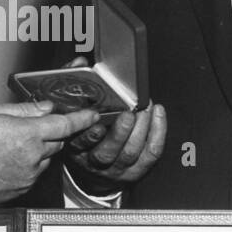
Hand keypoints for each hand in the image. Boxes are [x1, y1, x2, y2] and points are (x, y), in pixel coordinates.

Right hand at [0, 101, 100, 207]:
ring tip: (11, 146)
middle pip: (57, 141)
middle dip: (51, 132)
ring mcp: (29, 175)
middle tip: (32, 127)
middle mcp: (33, 156)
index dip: (82, 119)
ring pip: (46, 158)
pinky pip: (34, 173)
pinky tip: (7, 160)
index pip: (65, 125)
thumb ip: (23, 109)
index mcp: (27, 134)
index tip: (91, 115)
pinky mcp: (23, 188)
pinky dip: (28, 165)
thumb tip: (44, 107)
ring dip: (38, 150)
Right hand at [57, 55, 166, 188]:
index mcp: (75, 149)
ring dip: (141, 129)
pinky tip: (158, 113)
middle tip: (130, 113)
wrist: (95, 170)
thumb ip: (74, 86)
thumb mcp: (73, 113)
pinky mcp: (137, 170)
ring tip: (146, 109)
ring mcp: (117, 169)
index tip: (96, 120)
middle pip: (107, 153)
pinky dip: (158, 132)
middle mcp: (94, 162)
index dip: (89, 135)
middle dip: (120, 132)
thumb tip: (80, 62)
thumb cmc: (85, 131)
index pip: (79, 144)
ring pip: (130, 152)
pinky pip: (151, 153)